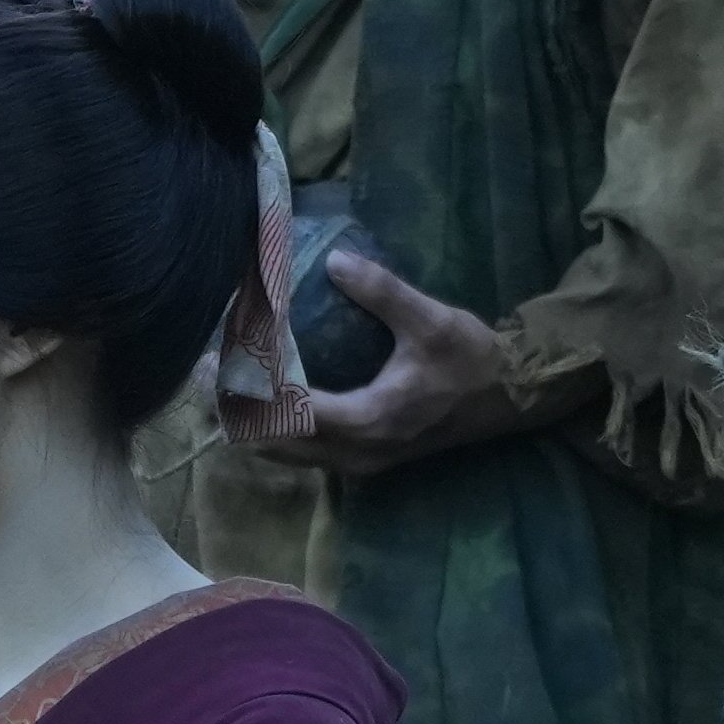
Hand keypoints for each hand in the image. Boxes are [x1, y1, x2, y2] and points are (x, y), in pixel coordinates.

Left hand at [210, 250, 546, 481]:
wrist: (514, 395)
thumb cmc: (474, 360)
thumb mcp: (432, 320)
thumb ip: (383, 292)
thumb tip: (337, 261)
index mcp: (369, 421)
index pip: (288, 417)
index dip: (245, 393)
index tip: (214, 365)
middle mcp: (358, 453)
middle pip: (275, 446)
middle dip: (237, 414)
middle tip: (210, 374)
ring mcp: (362, 463)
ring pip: (288, 455)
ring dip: (254, 426)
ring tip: (228, 387)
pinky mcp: (368, 458)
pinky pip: (306, 453)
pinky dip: (279, 431)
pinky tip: (268, 399)